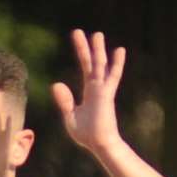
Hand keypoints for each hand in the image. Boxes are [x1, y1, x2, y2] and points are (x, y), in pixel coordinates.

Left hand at [50, 30, 125, 157]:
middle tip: (80, 31)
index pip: (86, 67)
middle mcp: (97, 88)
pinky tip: (119, 50)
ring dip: (98, 50)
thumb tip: (56, 84)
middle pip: (92, 62)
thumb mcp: (70, 117)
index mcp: (89, 92)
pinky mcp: (106, 95)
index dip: (83, 53)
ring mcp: (102, 90)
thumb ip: (65, 101)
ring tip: (97, 34)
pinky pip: (112, 76)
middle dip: (87, 47)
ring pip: (100, 65)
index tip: (79, 40)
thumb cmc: (87, 135)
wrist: (99, 145)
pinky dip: (116, 63)